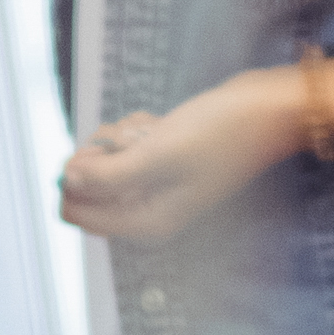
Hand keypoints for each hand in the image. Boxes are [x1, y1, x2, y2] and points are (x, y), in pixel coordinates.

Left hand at [58, 68, 308, 243]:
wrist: (266, 113)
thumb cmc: (221, 134)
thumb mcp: (157, 154)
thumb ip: (107, 175)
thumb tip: (67, 180)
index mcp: (146, 222)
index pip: (76, 214)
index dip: (74, 178)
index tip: (99, 151)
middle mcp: (149, 210)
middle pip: (89, 185)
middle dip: (102, 153)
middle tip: (132, 137)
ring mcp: (157, 186)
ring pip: (106, 160)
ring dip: (120, 137)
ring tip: (152, 129)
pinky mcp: (164, 163)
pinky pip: (127, 146)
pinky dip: (136, 131)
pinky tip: (159, 124)